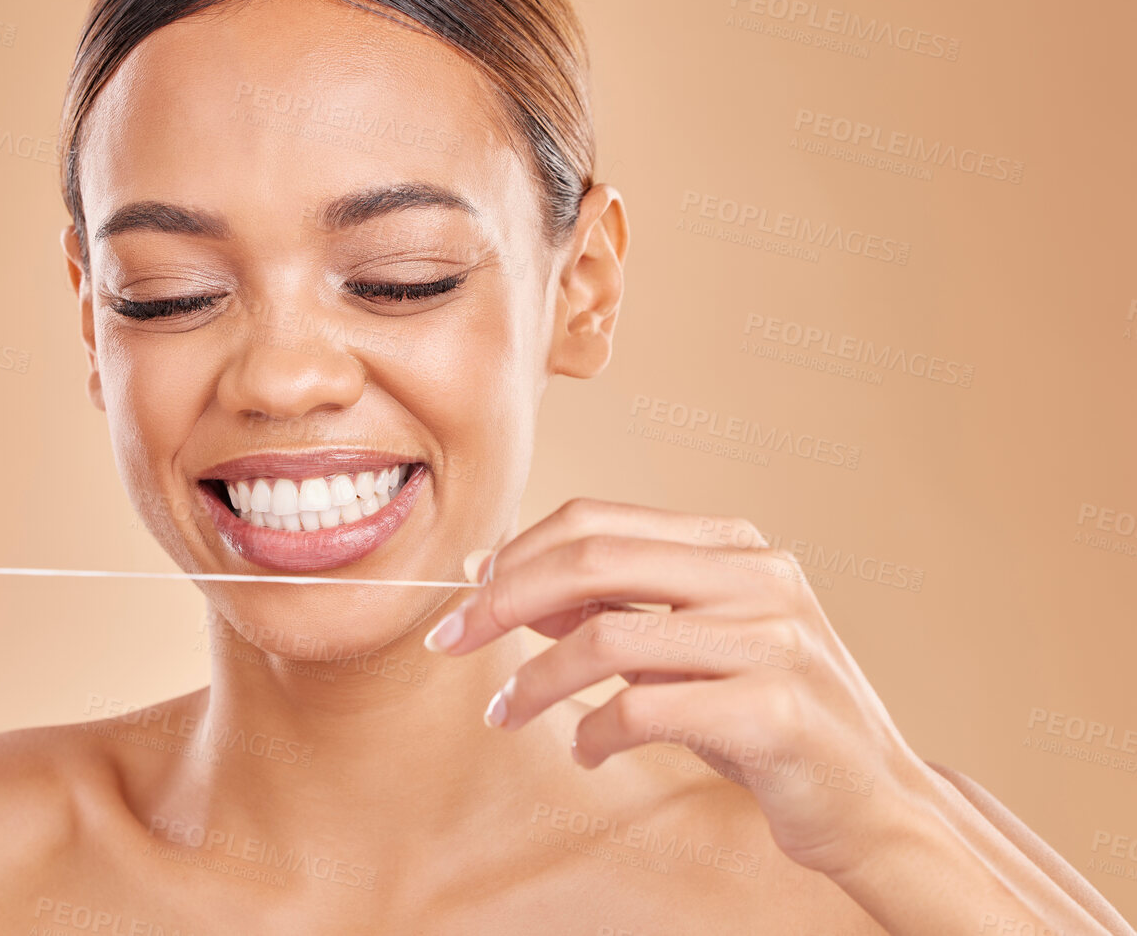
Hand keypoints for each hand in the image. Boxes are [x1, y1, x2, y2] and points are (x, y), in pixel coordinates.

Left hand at [423, 496, 932, 876]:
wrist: (874, 804)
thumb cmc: (766, 722)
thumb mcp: (687, 650)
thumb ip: (614, 609)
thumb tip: (506, 584)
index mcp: (736, 547)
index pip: (598, 522)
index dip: (518, 552)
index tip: (466, 589)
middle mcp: (759, 577)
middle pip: (593, 559)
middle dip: (503, 598)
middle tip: (450, 638)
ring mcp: (773, 640)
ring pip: (607, 636)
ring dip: (535, 679)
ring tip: (504, 711)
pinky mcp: (774, 711)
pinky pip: (644, 707)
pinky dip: (595, 731)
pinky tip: (588, 752)